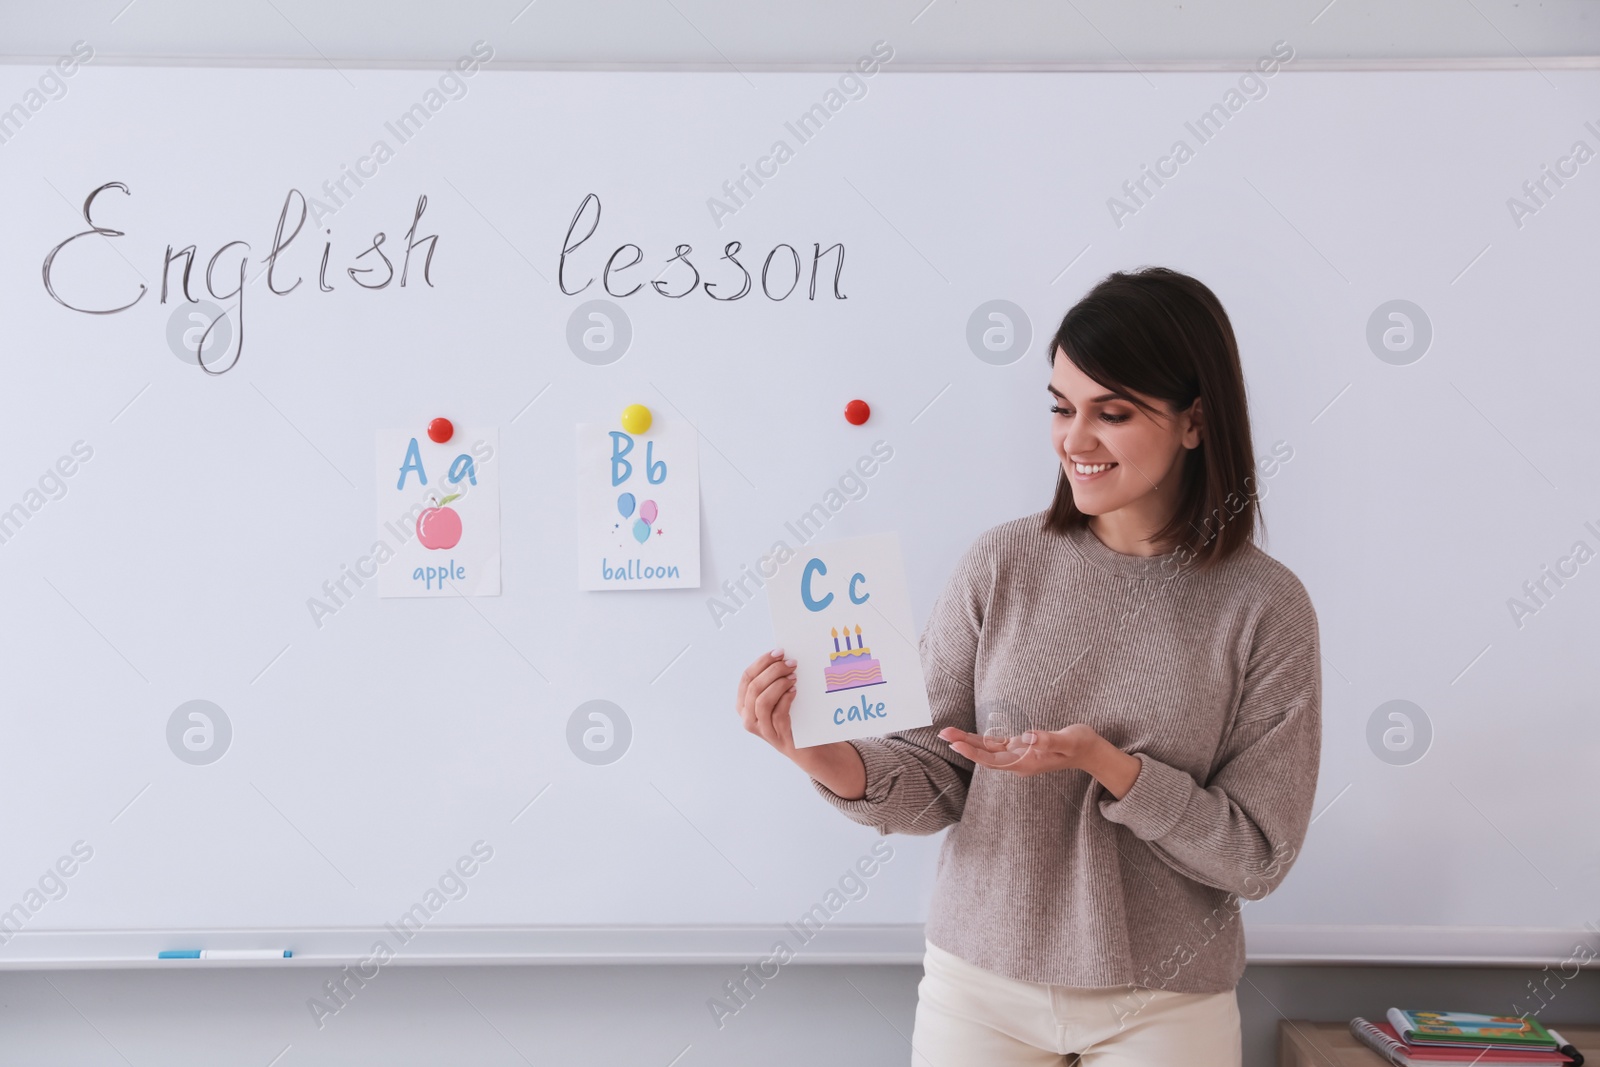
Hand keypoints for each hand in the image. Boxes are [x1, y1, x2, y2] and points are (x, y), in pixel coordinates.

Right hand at [734, 649, 867, 799]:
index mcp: (744, 704)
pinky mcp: (778, 737)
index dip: (761, 662)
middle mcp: (748, 718)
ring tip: (793, 677)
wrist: (807, 748)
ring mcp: (762, 729)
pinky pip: (777, 714)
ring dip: (778, 684)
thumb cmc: (792, 717)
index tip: (779, 652)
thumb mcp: (778, 698)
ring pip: (762, 701)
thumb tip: (783, 656)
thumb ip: (774, 681)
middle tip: (791, 663)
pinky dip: (786, 699)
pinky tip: (795, 691)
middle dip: (773, 670)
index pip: (747, 677)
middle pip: (754, 687)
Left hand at [938, 723, 1141, 797]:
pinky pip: (995, 746)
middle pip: (985, 755)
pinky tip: (965, 737)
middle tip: (942, 734)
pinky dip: (979, 741)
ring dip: (967, 742)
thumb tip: (1028, 737)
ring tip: (947, 733)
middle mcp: (1019, 762)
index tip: (955, 745)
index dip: (973, 752)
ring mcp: (1018, 756)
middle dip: (963, 746)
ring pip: (987, 750)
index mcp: (1027, 762)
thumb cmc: (1081, 745)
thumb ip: (1050, 740)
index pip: (994, 758)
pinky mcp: (1020, 748)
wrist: (1091, 753)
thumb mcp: (1069, 740)